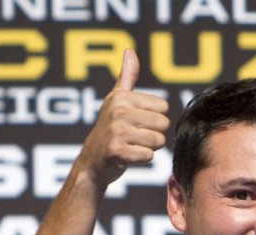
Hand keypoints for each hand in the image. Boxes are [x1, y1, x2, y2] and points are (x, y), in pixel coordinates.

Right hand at [76, 49, 169, 188]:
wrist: (92, 163)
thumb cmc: (109, 130)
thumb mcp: (115, 100)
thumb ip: (127, 77)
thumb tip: (129, 50)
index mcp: (121, 98)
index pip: (163, 108)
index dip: (154, 119)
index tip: (137, 123)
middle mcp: (118, 112)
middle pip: (163, 125)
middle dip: (154, 135)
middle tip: (135, 138)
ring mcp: (116, 132)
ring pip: (158, 141)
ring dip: (148, 148)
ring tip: (131, 146)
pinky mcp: (117, 152)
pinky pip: (149, 156)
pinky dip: (142, 160)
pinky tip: (128, 157)